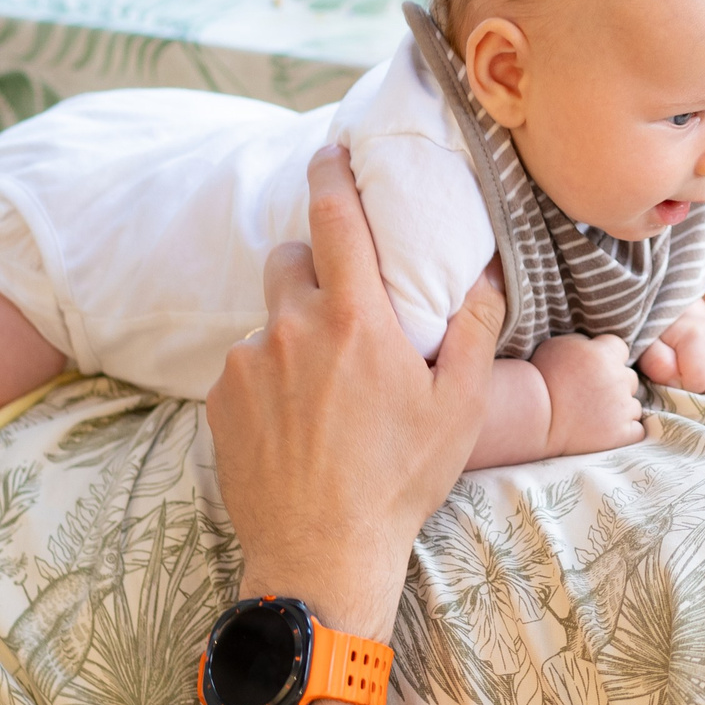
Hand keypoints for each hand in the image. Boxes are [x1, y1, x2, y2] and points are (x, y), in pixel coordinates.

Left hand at [208, 147, 504, 636]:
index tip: (331, 152)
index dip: (333, 174)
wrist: (321, 553)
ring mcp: (248, 363)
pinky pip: (245, 364)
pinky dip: (269, 377)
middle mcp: (292, 328)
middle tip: (345, 309)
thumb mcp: (457, 408)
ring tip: (325, 389)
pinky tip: (296, 423)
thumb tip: (484, 272)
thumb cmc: (398, 481)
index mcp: (354, 321)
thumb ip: (471, 329)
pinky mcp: (220, 399)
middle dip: (315, 266)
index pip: (337, 219)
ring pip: (269, 317)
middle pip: (292, 258)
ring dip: (294, 332)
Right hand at [530, 334, 645, 455]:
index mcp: (604, 355)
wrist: (532, 417)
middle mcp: (618, 380)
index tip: (593, 368)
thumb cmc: (539, 379)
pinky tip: (605, 430)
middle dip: (615, 384)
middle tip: (591, 394)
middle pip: (630, 378)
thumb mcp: (556, 346)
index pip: (621, 349)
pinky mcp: (621, 434)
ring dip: (620, 409)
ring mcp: (622, 409)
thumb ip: (584, 343)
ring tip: (594, 414)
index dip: (608, 357)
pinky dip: (625, 431)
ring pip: (634, 405)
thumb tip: (596, 346)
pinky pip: (637, 429)